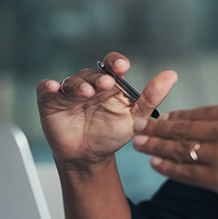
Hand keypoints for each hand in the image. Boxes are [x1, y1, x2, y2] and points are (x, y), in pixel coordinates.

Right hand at [37, 52, 177, 169]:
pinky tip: (51, 87)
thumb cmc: (112, 134)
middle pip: (92, 73)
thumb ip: (152, 97)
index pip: (112, 64)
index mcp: (111, 84)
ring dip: (78, 84)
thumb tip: (172, 75)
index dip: (115, 61)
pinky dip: (47, 86)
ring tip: (87, 92)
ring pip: (72, 81)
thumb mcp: (136, 117)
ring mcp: (69, 93)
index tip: (121, 66)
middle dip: (99, 78)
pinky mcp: (50, 103)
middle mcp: (90, 84)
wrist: (89, 157)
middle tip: (106, 84)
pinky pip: (45, 90)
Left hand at [132, 49, 217, 210]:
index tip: (166, 115)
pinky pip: (187, 173)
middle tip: (140, 127)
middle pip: (184, 129)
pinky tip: (157, 166)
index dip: (182, 115)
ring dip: (157, 147)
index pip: (203, 112)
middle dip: (159, 128)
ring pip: (180, 150)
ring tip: (139, 145)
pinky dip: (169, 169)